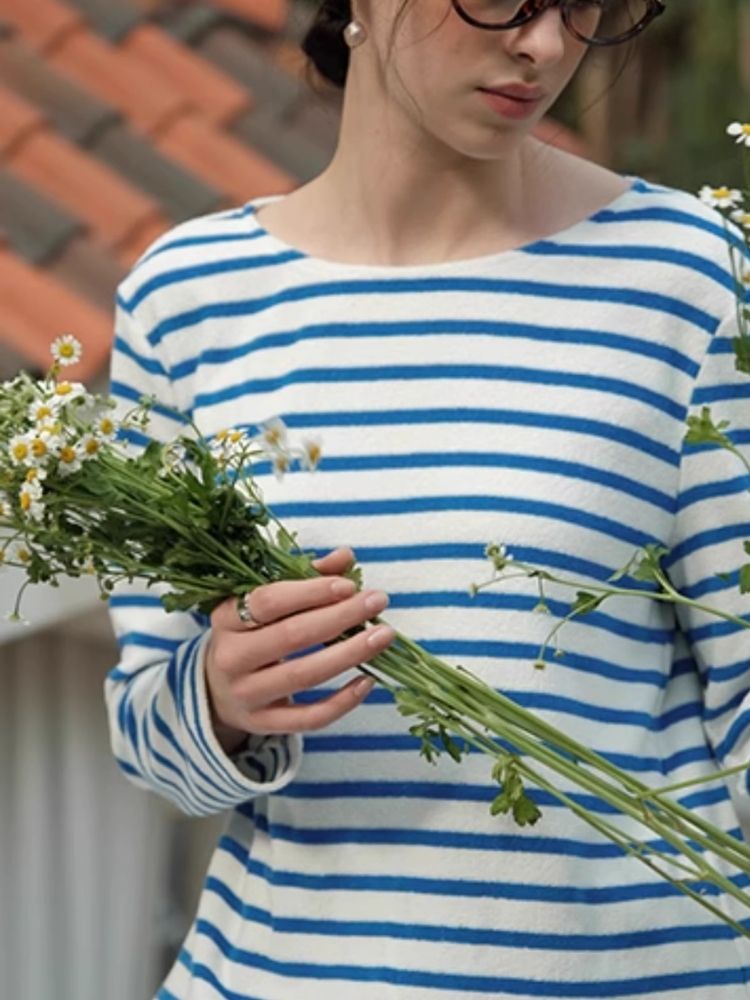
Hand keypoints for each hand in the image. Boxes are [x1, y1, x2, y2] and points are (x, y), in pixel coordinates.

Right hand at [205, 547, 394, 752]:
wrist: (216, 690)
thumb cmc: (250, 633)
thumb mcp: (264, 603)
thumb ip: (304, 577)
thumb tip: (345, 557)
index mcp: (226, 618)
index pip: (269, 601)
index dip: (311, 592)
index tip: (348, 585)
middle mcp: (231, 657)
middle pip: (291, 636)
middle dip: (341, 617)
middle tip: (378, 601)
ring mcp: (247, 694)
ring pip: (304, 676)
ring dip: (350, 654)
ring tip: (384, 635)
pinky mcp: (264, 723)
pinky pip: (309, 718)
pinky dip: (342, 702)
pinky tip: (368, 681)